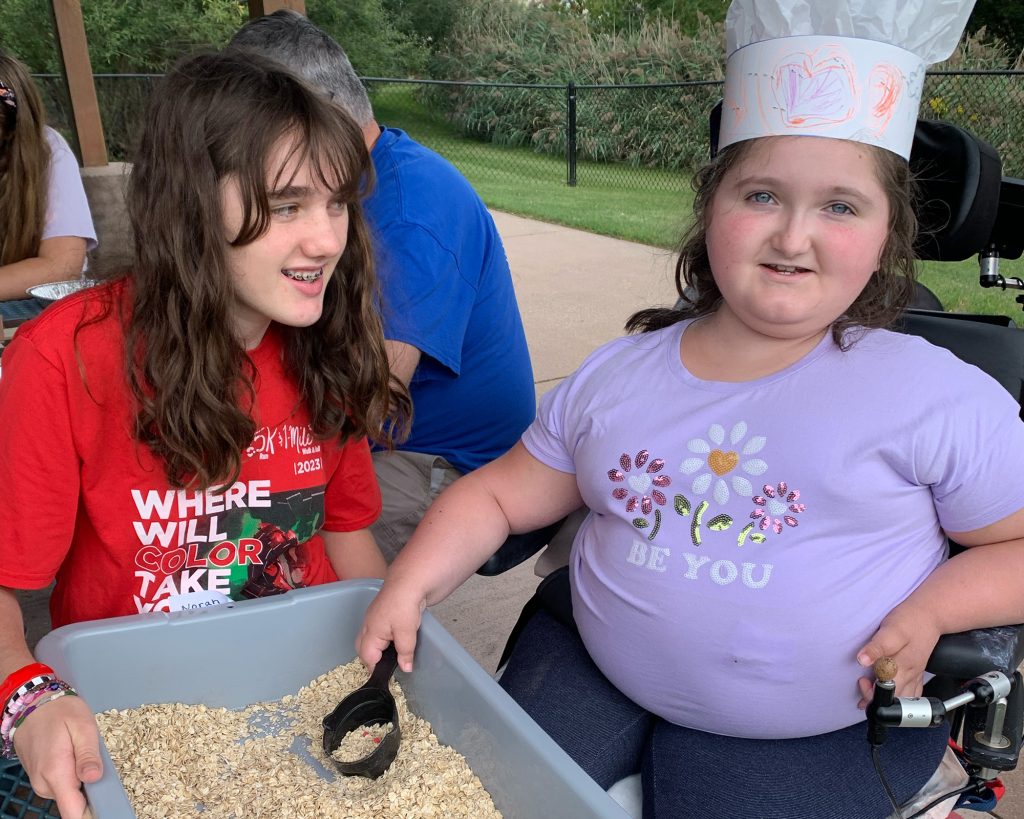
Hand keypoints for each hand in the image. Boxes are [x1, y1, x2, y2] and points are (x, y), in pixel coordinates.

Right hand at [13, 693, 101, 818]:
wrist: (33, 705)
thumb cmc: (60, 712)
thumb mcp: (82, 726)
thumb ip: (88, 755)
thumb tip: (94, 778)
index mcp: (56, 773)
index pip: (73, 811)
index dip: (92, 813)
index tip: (107, 804)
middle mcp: (45, 785)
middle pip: (74, 803)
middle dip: (90, 789)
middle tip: (95, 761)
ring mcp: (40, 783)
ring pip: (68, 794)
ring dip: (80, 780)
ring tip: (82, 753)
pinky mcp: (40, 779)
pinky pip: (60, 786)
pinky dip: (71, 776)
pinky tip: (73, 756)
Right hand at [356, 583, 425, 672]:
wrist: (409, 579)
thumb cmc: (404, 606)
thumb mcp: (406, 633)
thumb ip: (405, 652)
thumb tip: (405, 668)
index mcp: (370, 632)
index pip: (367, 657)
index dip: (376, 668)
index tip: (387, 675)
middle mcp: (368, 624)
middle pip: (363, 647)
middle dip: (372, 658)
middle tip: (387, 665)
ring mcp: (375, 616)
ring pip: (371, 637)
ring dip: (379, 646)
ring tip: (393, 653)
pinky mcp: (384, 610)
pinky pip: (379, 628)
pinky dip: (385, 636)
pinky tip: (397, 636)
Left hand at [856, 604, 941, 707]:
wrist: (931, 616)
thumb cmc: (909, 621)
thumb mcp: (890, 630)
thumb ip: (877, 647)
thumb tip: (862, 660)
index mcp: (902, 667)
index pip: (887, 694)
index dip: (871, 693)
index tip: (862, 680)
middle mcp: (910, 675)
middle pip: (895, 700)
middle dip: (876, 699)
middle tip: (863, 683)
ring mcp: (915, 675)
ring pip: (905, 700)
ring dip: (888, 701)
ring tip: (872, 690)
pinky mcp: (917, 672)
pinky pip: (913, 694)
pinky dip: (900, 698)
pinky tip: (890, 693)